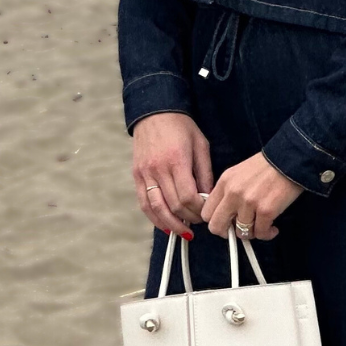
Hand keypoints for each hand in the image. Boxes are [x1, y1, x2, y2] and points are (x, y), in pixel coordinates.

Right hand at [132, 112, 213, 238]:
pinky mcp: (137, 175)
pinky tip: (165, 226)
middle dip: (189, 218)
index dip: (199, 210)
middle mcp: (158, 169)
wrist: (154, 112)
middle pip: (174, 205)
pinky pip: (143, 203)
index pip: (188, 196)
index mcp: (176, 160)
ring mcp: (144, 173)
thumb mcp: (200, 145)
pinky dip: (154, 218)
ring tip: (183, 233)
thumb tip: (208, 198)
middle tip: (199, 222)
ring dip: (171, 224)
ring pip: (156, 208)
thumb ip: (205, 172)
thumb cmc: (181, 127)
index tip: (206, 212)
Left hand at [201, 152, 302, 240]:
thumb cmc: (267, 168)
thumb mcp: (238, 174)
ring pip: (240, 233)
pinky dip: (267, 234)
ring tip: (261, 225)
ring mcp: (248, 203)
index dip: (216, 221)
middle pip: (216, 227)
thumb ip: (228, 192)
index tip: (226, 223)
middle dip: (227, 233)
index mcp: (224, 182)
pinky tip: (272, 227)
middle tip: (239, 230)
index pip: (206, 212)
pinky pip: (260, 233)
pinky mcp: (266, 211)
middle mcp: (233, 193)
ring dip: (252, 232)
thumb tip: (225, 215)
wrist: (290, 160)